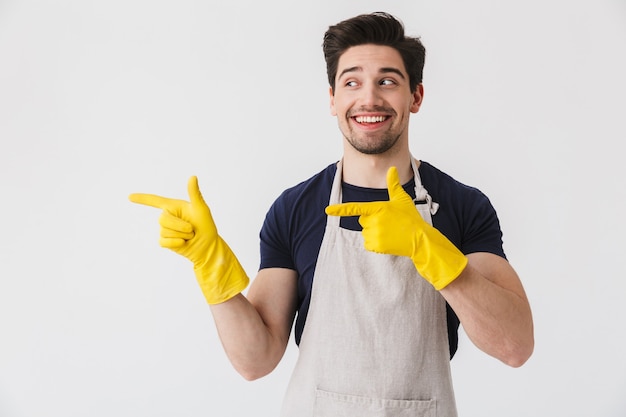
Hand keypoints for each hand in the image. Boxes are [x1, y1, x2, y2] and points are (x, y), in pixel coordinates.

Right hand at [129, 176, 248, 303]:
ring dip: (181, 235)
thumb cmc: (207, 226)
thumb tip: (192, 177)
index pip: (155, 200)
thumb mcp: (201, 209)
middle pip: (162, 219)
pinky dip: (175, 243)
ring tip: (190, 235)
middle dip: (179, 225)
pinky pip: (164, 241)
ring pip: (164, 231)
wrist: (208, 247)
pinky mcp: (165, 241)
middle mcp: (168, 216)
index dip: (142, 199)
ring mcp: (165, 229)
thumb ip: (195, 194)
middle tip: (192, 229)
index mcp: (174, 206)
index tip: (129, 197)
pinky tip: (184, 243)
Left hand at [325, 167, 466, 289]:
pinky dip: (375, 243)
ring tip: (389, 231)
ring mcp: (374, 234)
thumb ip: (393, 184)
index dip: (340, 209)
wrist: (418, 239)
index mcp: (377, 208)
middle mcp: (373, 221)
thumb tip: (392, 169)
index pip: (355, 208)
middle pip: (363, 220)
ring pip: (365, 232)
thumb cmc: (410, 218)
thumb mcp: (402, 199)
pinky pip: (368, 243)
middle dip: (372, 220)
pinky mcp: (375, 246)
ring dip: (374, 232)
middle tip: (388, 222)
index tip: (328, 210)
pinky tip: (387, 240)